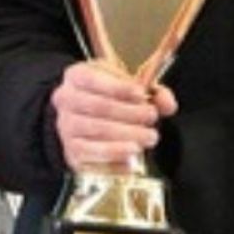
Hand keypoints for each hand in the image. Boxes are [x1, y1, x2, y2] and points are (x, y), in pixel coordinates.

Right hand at [51, 61, 177, 171]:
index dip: (118, 87)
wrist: (86, 116)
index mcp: (78, 76)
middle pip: (97, 107)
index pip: (93, 79)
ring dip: (125, 135)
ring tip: (149, 137)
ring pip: (94, 131)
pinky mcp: (70, 151)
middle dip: (129, 113)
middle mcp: (66, 100)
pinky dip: (112, 156)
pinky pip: (89, 155)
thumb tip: (168, 104)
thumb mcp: (130, 83)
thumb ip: (153, 91)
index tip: (141, 94)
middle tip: (152, 117)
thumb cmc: (112, 95)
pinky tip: (132, 157)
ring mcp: (65, 126)